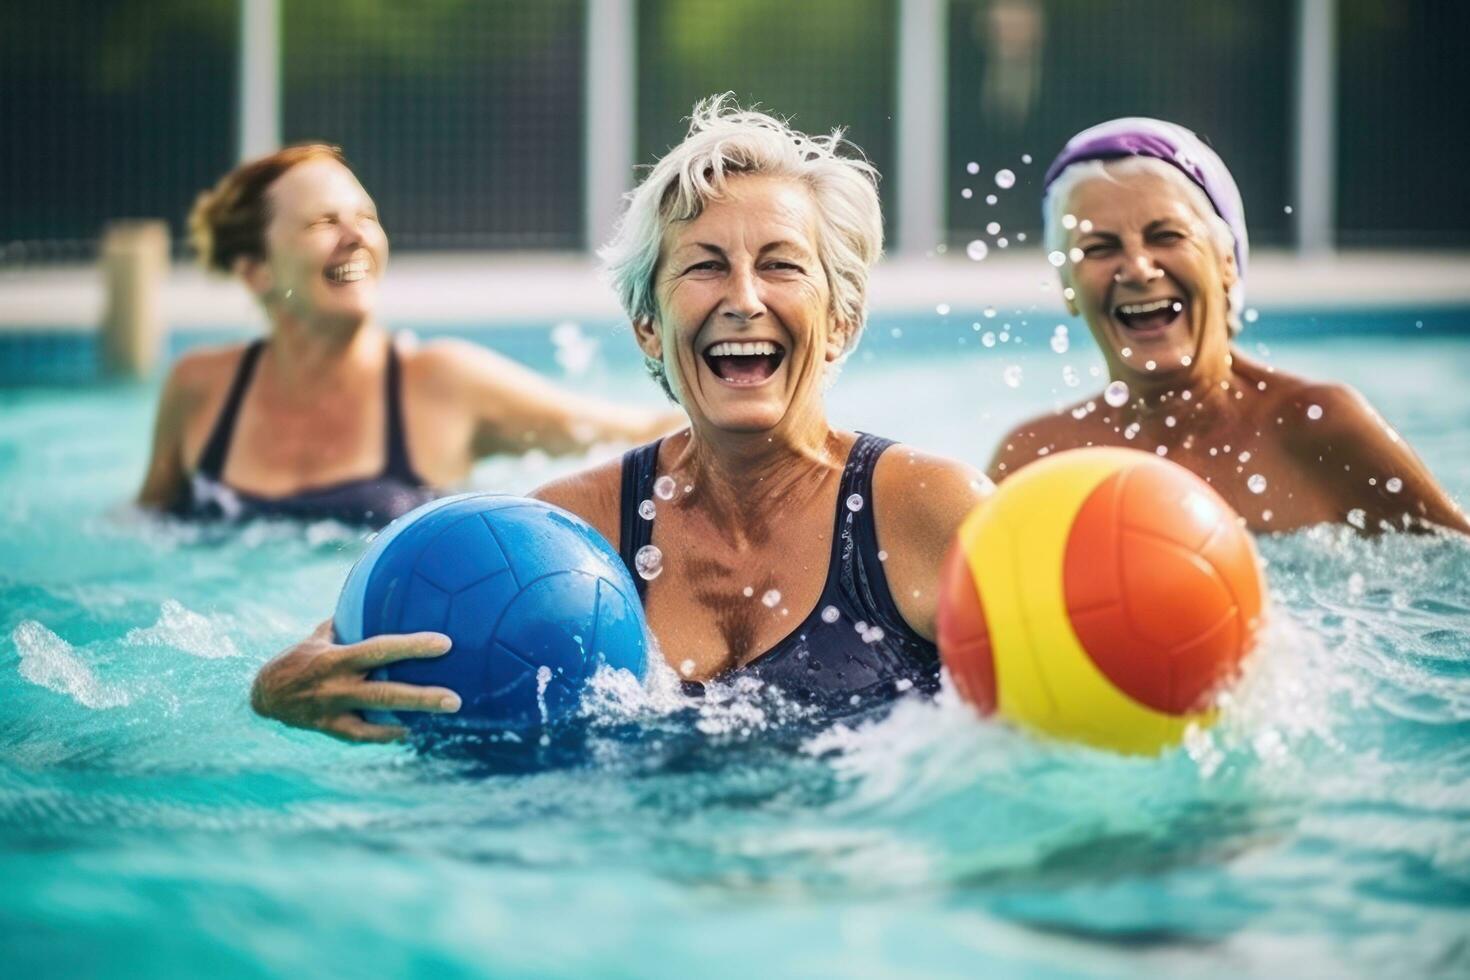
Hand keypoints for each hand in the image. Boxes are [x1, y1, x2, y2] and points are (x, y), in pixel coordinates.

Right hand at [250, 619, 459, 742]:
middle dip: (423, 696)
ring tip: (444, 714)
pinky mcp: (328, 728)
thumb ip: (348, 621)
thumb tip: (375, 595)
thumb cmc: (299, 657)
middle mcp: (336, 685)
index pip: (380, 649)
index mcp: (336, 657)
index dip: (412, 646)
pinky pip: (361, 735)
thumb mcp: (319, 635)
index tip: (444, 644)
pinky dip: (385, 734)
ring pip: (377, 716)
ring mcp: (333, 710)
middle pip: (385, 692)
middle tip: (455, 699)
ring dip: (412, 716)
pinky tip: (409, 732)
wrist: (264, 693)